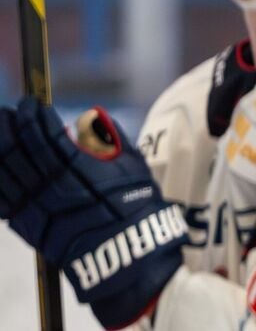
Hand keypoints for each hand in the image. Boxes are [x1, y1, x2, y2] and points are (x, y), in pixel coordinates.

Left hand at [0, 97, 186, 327]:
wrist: (127, 255)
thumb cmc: (137, 209)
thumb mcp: (134, 167)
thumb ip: (111, 139)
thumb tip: (93, 119)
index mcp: (77, 167)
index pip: (44, 132)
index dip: (34, 115)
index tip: (32, 104)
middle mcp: (51, 183)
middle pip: (18, 147)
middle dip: (8, 126)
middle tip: (5, 112)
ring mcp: (36, 205)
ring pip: (5, 170)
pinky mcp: (28, 225)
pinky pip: (3, 200)